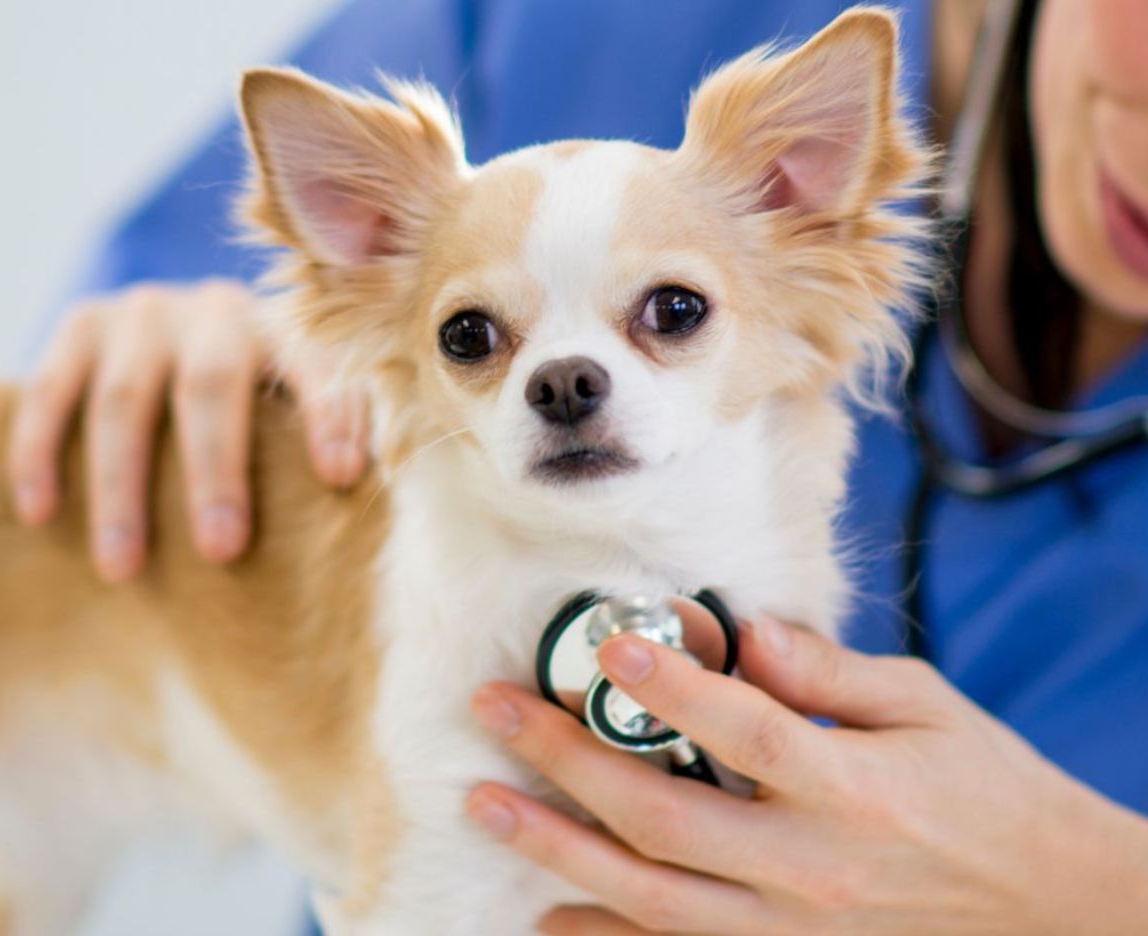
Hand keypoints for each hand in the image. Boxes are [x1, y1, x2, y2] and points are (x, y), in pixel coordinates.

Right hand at [7, 279, 367, 581]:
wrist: (170, 347)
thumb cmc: (252, 420)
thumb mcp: (290, 422)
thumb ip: (311, 455)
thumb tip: (357, 534)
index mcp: (284, 329)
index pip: (313, 365)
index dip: (328, 415)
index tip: (339, 479)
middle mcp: (214, 309)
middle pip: (211, 386)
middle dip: (216, 472)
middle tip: (220, 551)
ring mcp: (141, 312)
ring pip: (123, 399)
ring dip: (120, 488)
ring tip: (122, 570)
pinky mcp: (79, 323)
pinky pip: (49, 389)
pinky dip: (39, 452)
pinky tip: (40, 513)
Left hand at [465, 617, 1147, 934]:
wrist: (1053, 909)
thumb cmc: (987, 791)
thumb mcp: (928, 709)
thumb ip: (830, 673)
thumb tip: (746, 632)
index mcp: (857, 791)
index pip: (748, 734)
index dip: (673, 688)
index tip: (609, 642)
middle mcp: (814, 868)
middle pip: (667, 817)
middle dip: (566, 761)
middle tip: (494, 713)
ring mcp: (792, 929)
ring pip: (650, 898)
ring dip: (556, 851)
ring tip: (485, 805)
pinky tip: (545, 913)